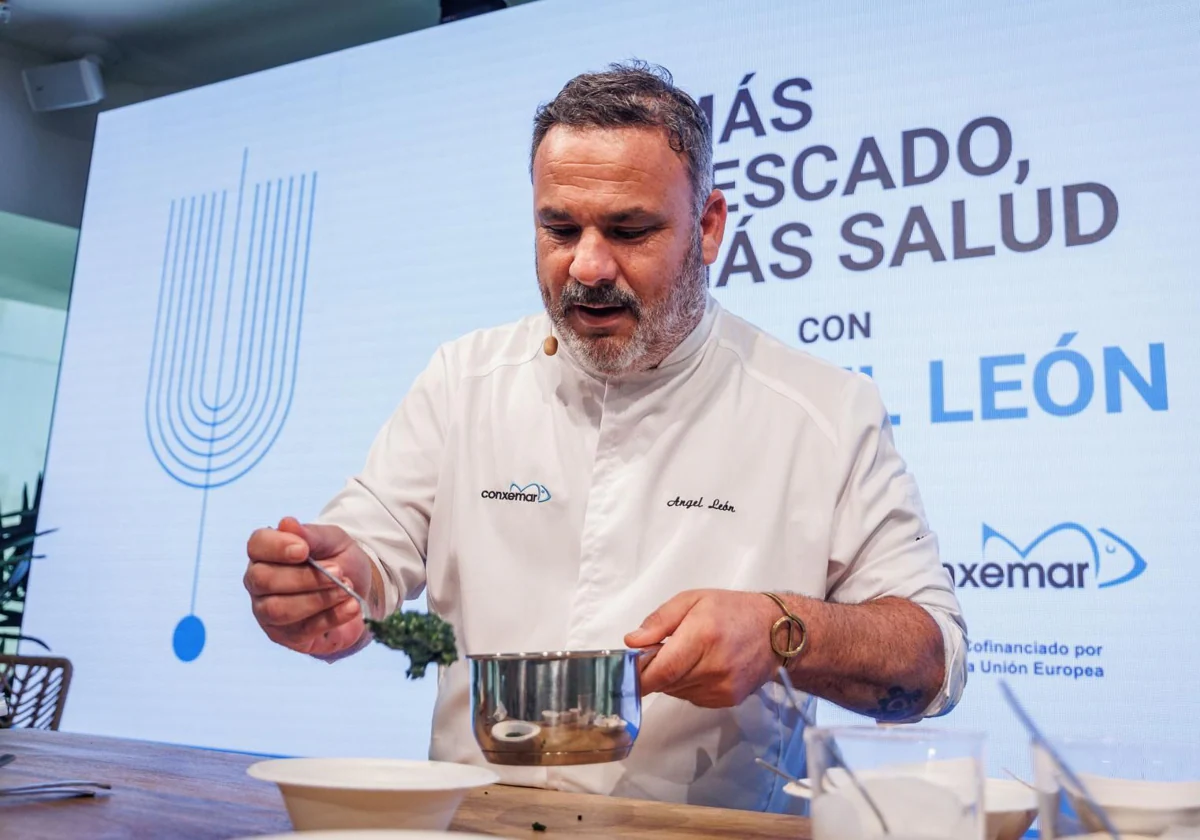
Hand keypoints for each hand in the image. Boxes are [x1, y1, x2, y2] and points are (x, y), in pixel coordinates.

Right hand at [244, 517, 374, 655]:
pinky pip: (304, 630)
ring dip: (318, 599)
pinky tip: (351, 607)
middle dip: (305, 578)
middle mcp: (259, 583)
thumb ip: (311, 535)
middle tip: (338, 572)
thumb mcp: (333, 541)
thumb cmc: (337, 560)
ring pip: (279, 609)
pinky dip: (331, 617)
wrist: (358, 591)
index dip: (277, 547)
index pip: (257, 545)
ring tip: (347, 590)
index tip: (304, 549)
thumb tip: (286, 523)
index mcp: (266, 552)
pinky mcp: (287, 636)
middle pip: (265, 580)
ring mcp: (268, 612)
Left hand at [624, 589, 780, 707]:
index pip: (660, 671)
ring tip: (686, 654)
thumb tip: (632, 642)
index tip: (624, 672)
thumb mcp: (692, 600)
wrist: (776, 632)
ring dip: (671, 677)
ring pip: (676, 691)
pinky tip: (700, 666)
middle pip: (665, 683)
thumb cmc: (732, 610)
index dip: (638, 676)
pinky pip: (692, 697)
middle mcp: (713, 667)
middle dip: (654, 671)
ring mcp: (722, 688)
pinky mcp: (728, 700)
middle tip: (658, 651)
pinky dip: (688, 684)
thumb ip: (659, 620)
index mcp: (702, 637)